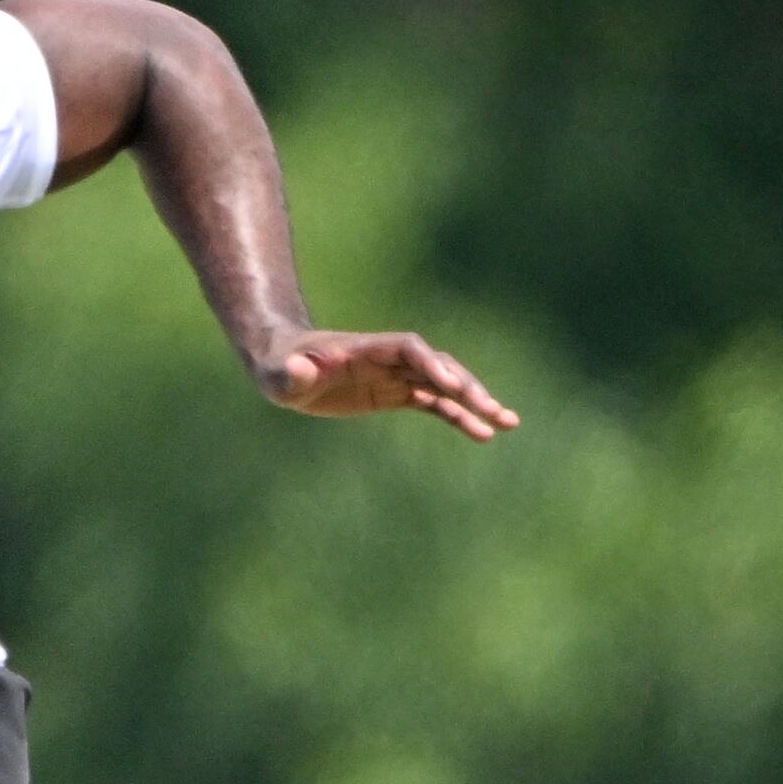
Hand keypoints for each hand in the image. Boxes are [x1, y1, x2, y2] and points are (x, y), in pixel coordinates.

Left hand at [260, 331, 519, 440]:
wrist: (285, 366)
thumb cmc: (278, 367)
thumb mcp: (277, 374)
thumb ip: (289, 373)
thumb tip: (301, 370)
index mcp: (366, 348)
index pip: (408, 348)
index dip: (429, 364)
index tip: (449, 385)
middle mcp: (389, 359)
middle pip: (437, 366)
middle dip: (466, 387)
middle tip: (493, 410)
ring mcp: (396, 376)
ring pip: (444, 385)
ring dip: (474, 402)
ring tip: (506, 423)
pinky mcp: (396, 394)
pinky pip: (435, 404)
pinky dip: (458, 417)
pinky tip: (483, 434)